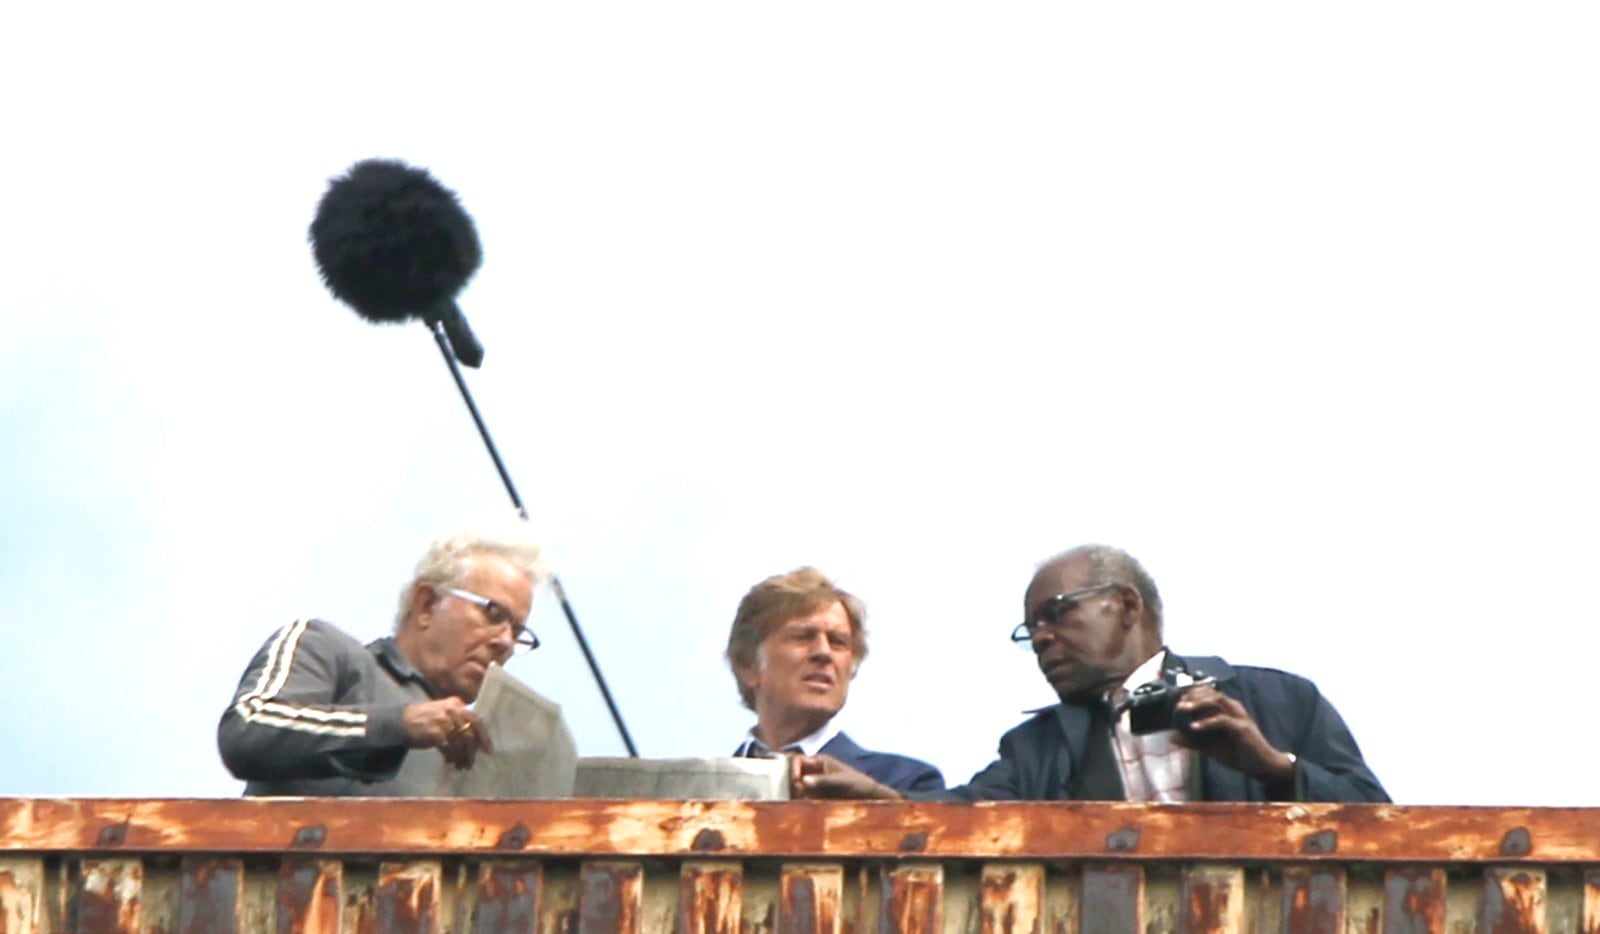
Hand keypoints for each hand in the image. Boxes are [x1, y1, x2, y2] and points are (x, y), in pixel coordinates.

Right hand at [401, 697, 493, 769]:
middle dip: (474, 749)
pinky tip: (450, 763)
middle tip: (473, 762)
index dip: (484, 736)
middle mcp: (452, 710)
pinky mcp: (435, 733)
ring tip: (462, 766)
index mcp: (456, 703)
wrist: (401, 721)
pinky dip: (451, 757)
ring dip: (463, 756)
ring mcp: (443, 721)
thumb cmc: (425, 720)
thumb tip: (476, 741)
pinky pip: (449, 748)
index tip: (488, 750)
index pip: (476, 719)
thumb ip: (459, 721)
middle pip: (471, 731)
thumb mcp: (444, 713)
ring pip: (461, 742)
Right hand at [790, 754, 903, 799]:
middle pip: (791, 772)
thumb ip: (822, 781)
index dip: (791, 768)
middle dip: (784, 780)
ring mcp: (813, 784)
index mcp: (819, 761)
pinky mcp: (814, 797)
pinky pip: (800, 798)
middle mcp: (813, 771)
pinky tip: (792, 807)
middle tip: (779, 791)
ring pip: (794, 785)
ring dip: (788, 792)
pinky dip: (795, 801)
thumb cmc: (857, 784)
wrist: (869, 799)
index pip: (797, 760)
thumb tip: (802, 781)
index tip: (793, 782)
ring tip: (785, 801)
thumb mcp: (841, 782)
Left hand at [1175, 685, 1294, 783]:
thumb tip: (1174, 738)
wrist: (1263, 765)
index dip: (1194, 692)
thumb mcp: (1213, 748)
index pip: (1211, 693)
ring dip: (1199, 703)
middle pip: (1213, 693)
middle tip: (1179, 702)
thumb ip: (1194, 742)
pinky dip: (1207, 722)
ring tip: (1184, 708)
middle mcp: (1235, 709)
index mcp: (1229, 710)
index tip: (1179, 697)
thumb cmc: (1239, 754)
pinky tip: (1194, 727)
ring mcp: (1240, 717)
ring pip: (1218, 702)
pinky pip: (1222, 721)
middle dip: (1194, 695)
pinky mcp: (1242, 729)